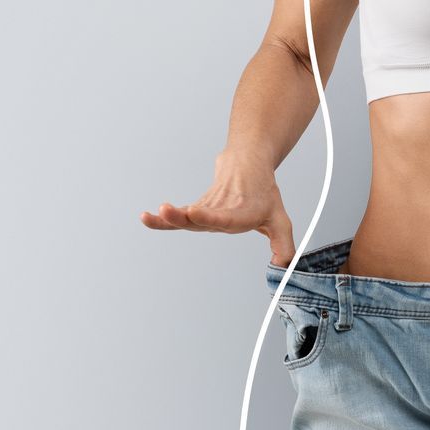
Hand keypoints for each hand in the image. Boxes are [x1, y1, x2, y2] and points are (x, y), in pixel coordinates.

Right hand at [140, 152, 296, 266]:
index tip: (193, 212)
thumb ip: (283, 245)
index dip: (209, 216)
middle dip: (182, 215)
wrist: (247, 162)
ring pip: (185, 215)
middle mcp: (222, 211)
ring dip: (168, 216)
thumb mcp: (280, 219)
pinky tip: (147, 218)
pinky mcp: (197, 208)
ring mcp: (207, 209)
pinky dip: (162, 219)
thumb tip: (282, 267)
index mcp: (243, 213)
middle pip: (199, 216)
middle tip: (166, 210)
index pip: (225, 217)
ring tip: (152, 214)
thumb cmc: (263, 193)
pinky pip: (179, 216)